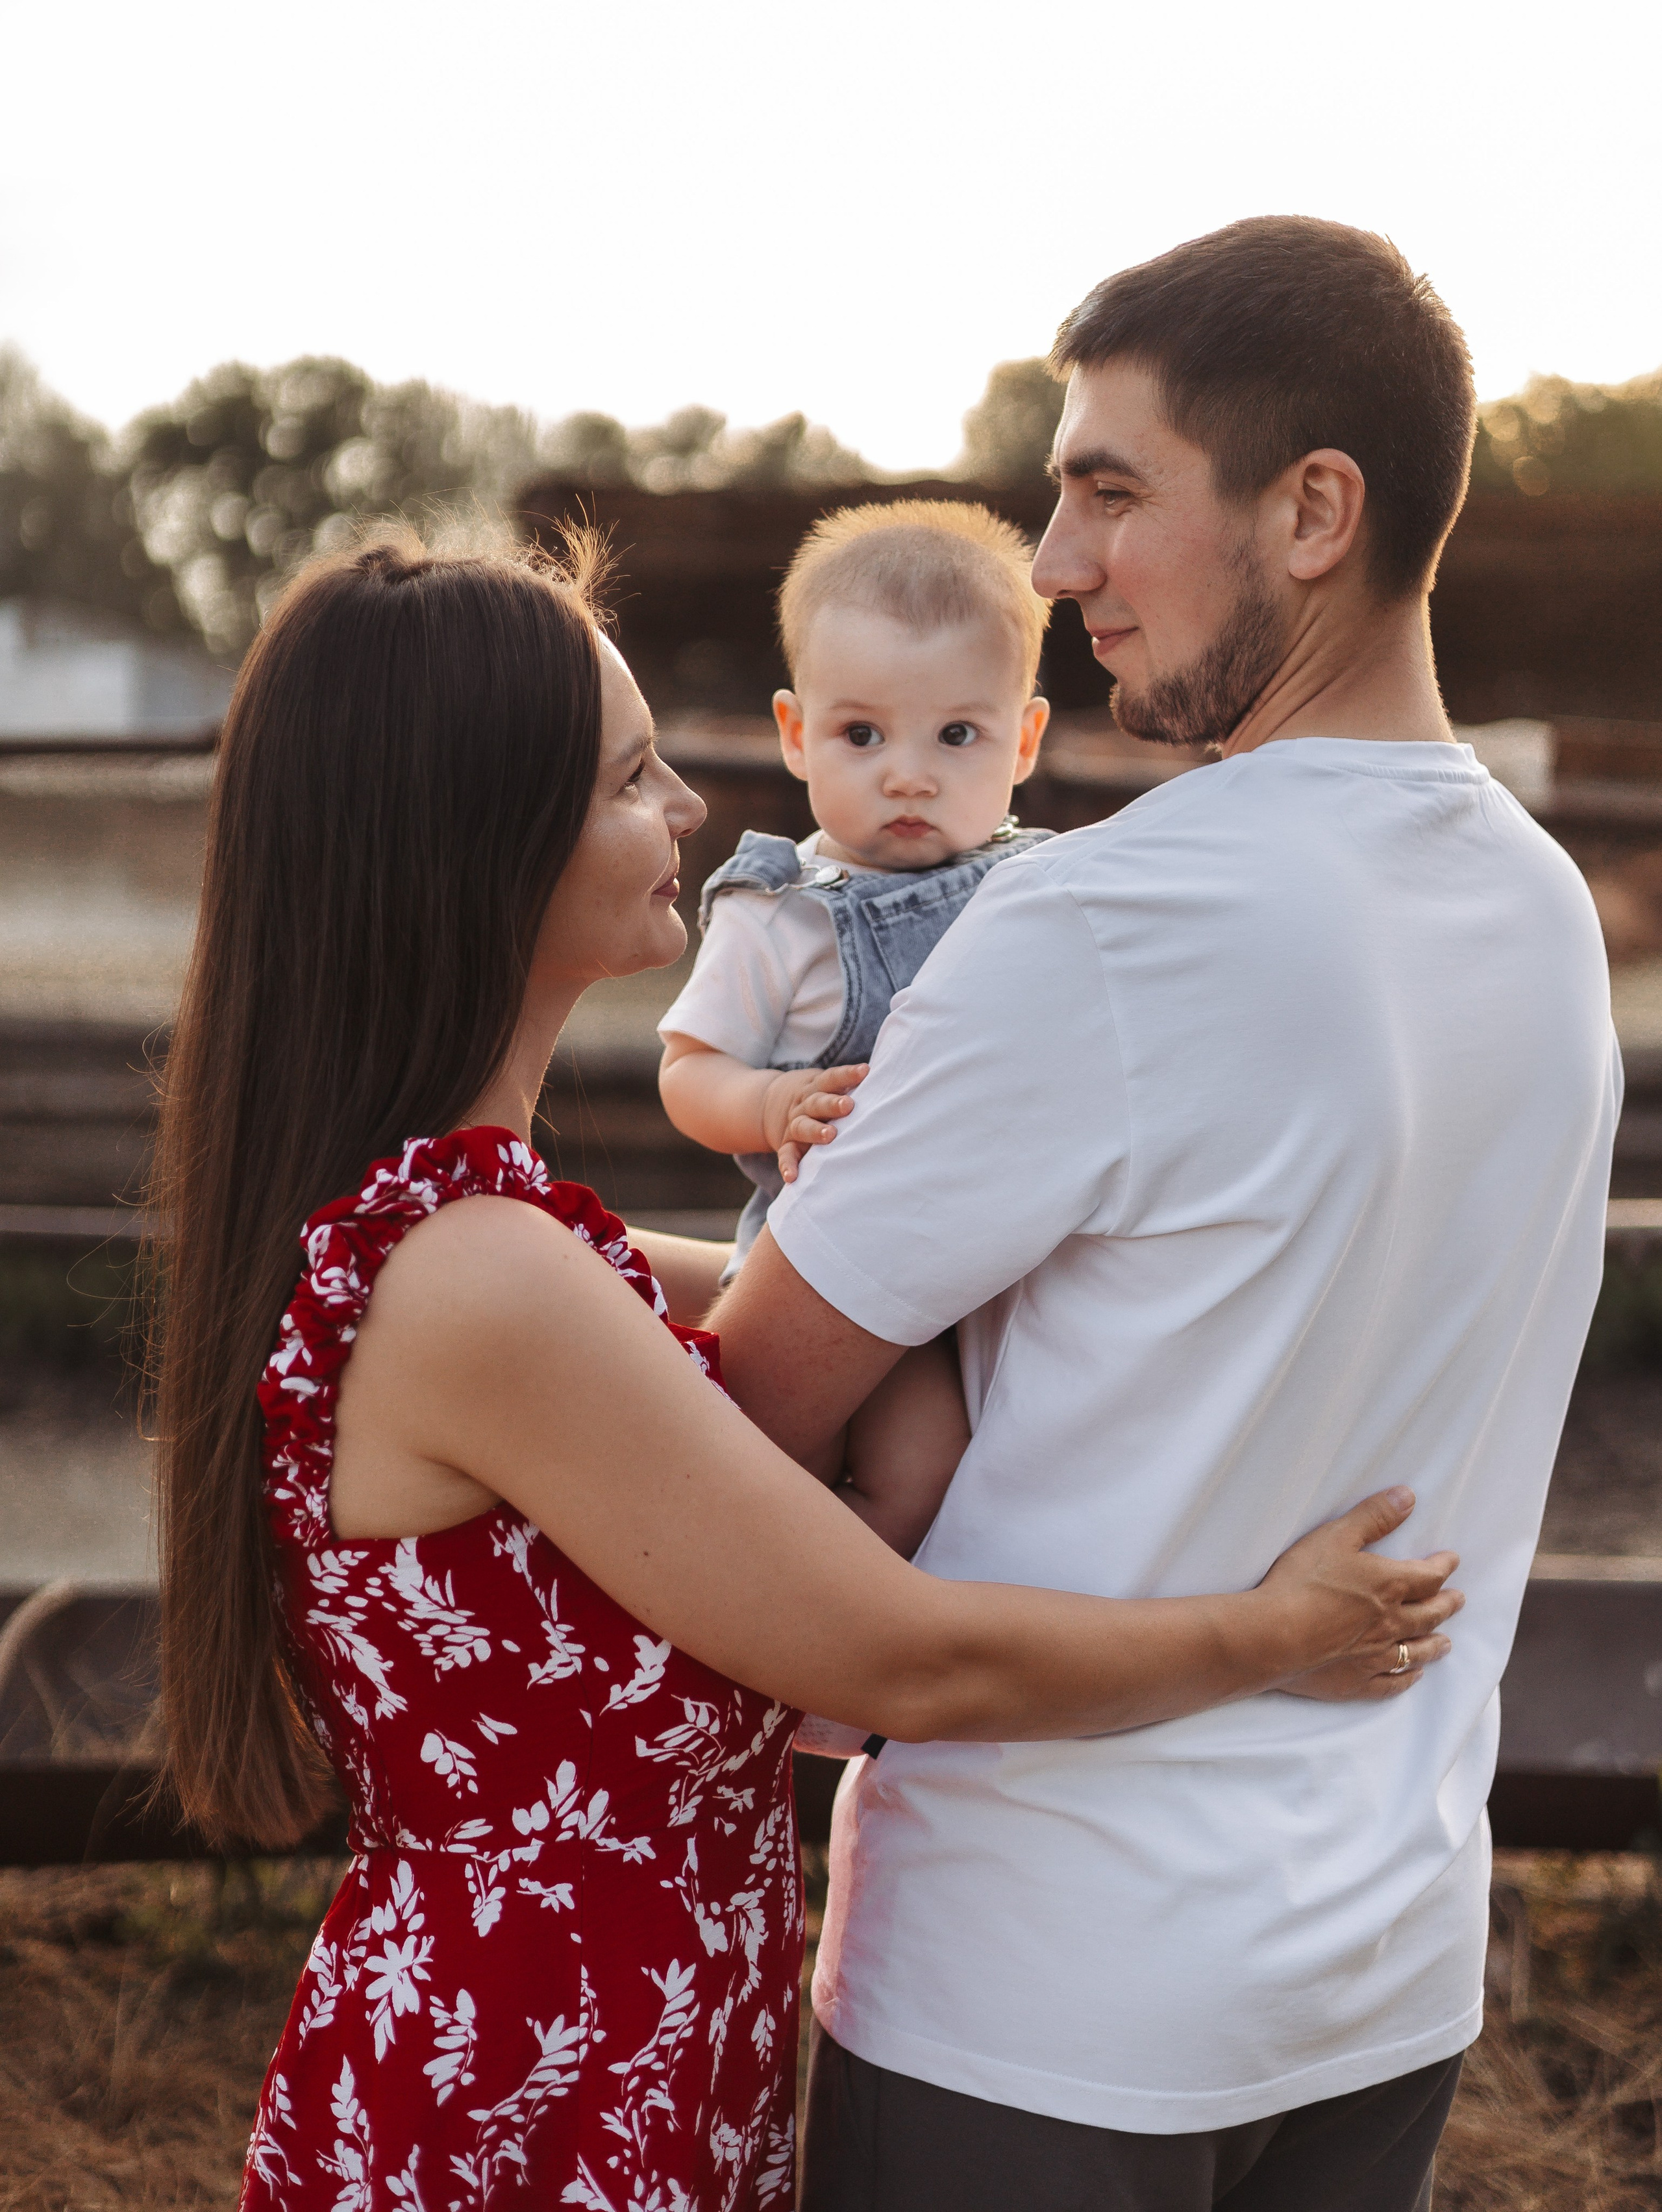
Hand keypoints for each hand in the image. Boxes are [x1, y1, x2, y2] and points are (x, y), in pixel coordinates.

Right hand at [765, 1063, 868, 1182]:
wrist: (774, 1103)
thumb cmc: (821, 1097)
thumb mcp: (829, 1086)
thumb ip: (852, 1086)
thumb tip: (891, 1078)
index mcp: (817, 1087)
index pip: (832, 1078)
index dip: (848, 1074)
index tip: (865, 1071)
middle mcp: (805, 1104)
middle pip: (818, 1102)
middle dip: (832, 1103)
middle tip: (848, 1106)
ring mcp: (795, 1124)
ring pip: (803, 1126)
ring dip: (815, 1130)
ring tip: (830, 1136)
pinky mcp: (788, 1144)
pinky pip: (786, 1154)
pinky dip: (787, 1165)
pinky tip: (792, 1177)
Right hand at [1257, 1487, 1462, 1703]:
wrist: (1274, 1636)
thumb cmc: (1302, 1581)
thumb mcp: (1336, 1536)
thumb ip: (1374, 1516)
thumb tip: (1408, 1497)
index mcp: (1388, 1585)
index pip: (1428, 1576)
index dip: (1442, 1567)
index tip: (1451, 1561)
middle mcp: (1391, 1623)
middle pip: (1429, 1614)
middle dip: (1446, 1605)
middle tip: (1459, 1600)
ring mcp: (1375, 1656)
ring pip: (1416, 1651)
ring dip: (1434, 1644)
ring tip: (1446, 1642)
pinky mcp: (1356, 1681)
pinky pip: (1392, 1683)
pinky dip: (1407, 1678)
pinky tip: (1413, 1676)